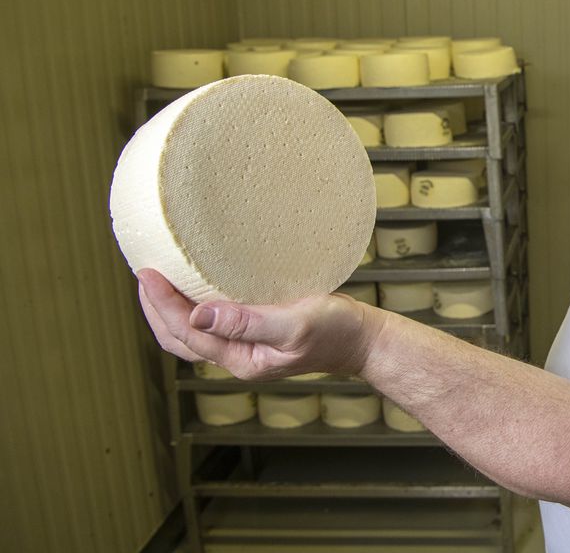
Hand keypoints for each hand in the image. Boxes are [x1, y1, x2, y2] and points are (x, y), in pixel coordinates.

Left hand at [136, 269, 385, 380]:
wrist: (362, 339)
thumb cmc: (336, 331)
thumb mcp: (295, 323)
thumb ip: (248, 321)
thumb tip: (199, 314)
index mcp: (241, 360)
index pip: (186, 334)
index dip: (161, 304)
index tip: (146, 273)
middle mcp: (237, 358)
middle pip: (179, 340)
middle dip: (155, 309)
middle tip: (143, 272)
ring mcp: (244, 348)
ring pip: (192, 334)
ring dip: (170, 308)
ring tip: (158, 279)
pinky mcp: (254, 334)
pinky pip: (212, 324)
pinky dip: (193, 306)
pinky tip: (195, 286)